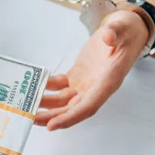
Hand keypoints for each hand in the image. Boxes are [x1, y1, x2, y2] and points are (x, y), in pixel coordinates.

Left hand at [36, 9, 148, 129]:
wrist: (125, 28)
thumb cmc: (127, 32)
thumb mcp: (123, 29)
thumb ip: (115, 33)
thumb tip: (108, 36)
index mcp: (108, 81)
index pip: (88, 106)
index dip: (69, 117)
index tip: (52, 125)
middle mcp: (96, 87)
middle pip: (72, 109)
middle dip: (52, 116)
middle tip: (31, 118)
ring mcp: (86, 82)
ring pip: (64, 101)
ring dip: (46, 105)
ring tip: (27, 107)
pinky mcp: (78, 75)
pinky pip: (60, 86)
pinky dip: (48, 88)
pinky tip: (35, 85)